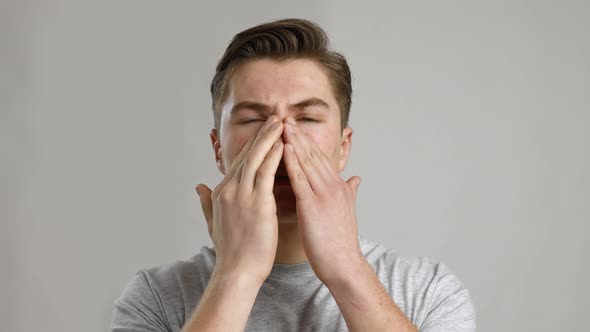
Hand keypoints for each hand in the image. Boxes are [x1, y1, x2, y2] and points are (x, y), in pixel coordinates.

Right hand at [196, 116, 283, 283]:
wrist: (237, 272)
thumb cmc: (231, 252)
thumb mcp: (213, 223)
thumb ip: (205, 202)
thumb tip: (198, 186)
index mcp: (221, 193)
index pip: (237, 162)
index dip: (251, 145)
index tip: (262, 131)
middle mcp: (229, 190)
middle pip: (246, 155)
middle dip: (261, 134)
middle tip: (274, 118)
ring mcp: (241, 195)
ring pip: (256, 158)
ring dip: (269, 138)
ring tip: (281, 123)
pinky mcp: (257, 202)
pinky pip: (266, 172)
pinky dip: (274, 155)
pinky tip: (282, 144)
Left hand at [282, 117, 363, 284]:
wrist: (344, 264)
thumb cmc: (341, 243)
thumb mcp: (347, 211)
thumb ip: (350, 192)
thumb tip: (355, 178)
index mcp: (339, 188)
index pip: (321, 159)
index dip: (307, 142)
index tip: (295, 128)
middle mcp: (333, 186)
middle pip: (314, 155)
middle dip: (298, 136)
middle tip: (284, 118)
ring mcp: (324, 195)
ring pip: (307, 162)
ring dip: (293, 142)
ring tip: (281, 126)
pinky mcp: (313, 206)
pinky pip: (300, 179)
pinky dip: (291, 162)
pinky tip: (282, 149)